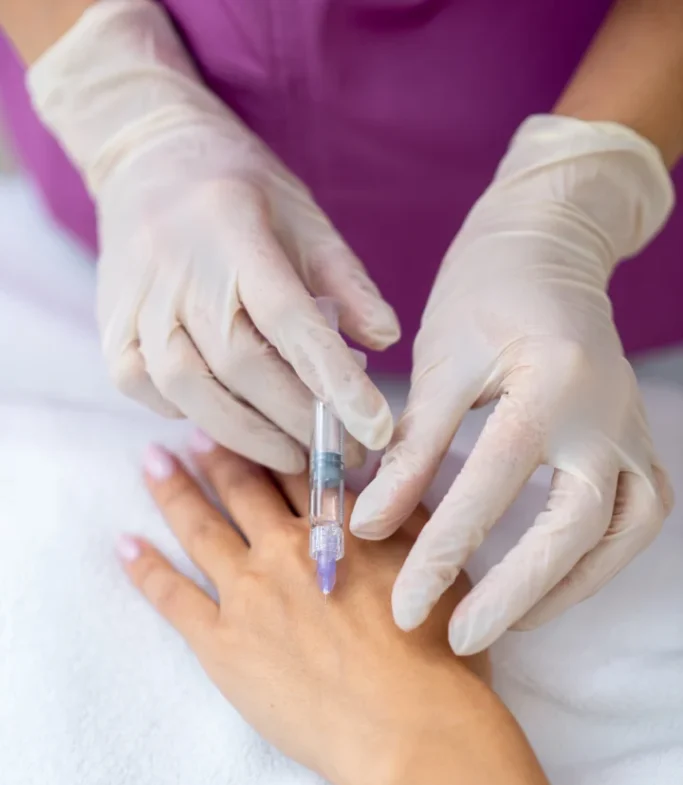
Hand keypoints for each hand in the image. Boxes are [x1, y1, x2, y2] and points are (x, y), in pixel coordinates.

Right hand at [27, 0, 398, 471]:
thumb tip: (385, 340)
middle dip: (300, 421)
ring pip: (192, 391)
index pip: (290, 319)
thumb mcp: (303, 218)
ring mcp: (137, 305)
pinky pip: (153, 394)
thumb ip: (345, 281)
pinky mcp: (112, 333)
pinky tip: (234, 423)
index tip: (376, 430)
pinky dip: (197, 417)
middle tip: (344, 453)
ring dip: (251, 435)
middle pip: (242, 366)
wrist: (147, 160)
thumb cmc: (239, 192)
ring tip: (296, 454)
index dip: (335, 381)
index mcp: (235, 232)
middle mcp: (178, 270)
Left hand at [117, 436, 489, 784]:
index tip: (253, 419)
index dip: (272, 441)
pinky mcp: (222, 644)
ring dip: (174, 490)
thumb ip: (406, 520)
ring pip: (201, 528)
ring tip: (152, 461)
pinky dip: (145, 567)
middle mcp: (286, 549)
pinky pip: (173, 597)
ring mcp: (248, 595)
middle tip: (194, 427)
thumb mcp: (437, 569)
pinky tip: (125, 544)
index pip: (297, 470)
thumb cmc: (437, 658)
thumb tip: (386, 482)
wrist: (410, 729)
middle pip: (243, 488)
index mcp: (339, 528)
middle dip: (218, 454)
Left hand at [351, 115, 674, 653]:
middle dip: (513, 592)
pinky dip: (595, 564)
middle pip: (572, 526)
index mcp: (552, 380)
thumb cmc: (484, 297)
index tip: (401, 603)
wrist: (548, 250)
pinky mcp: (639, 443)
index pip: (493, 481)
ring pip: (617, 534)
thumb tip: (370, 527)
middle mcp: (608, 412)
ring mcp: (634, 430)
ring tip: (504, 626)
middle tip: (457, 639)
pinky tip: (550, 588)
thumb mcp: (440, 364)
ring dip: (563, 588)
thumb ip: (412, 448)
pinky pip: (634, 521)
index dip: (444, 549)